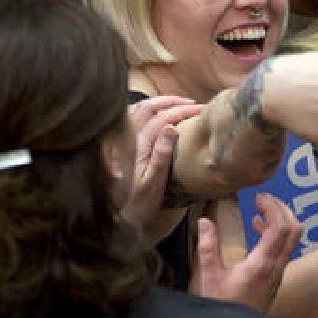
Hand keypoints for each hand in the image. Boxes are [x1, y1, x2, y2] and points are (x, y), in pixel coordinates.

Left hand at [120, 95, 203, 226]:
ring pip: (140, 109)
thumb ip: (161, 154)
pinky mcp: (123, 145)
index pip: (161, 118)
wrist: (118, 216)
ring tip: (179, 103)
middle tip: (192, 103)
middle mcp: (128, 138)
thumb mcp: (154, 182)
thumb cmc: (139, 203)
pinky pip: (134, 117)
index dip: (181, 111)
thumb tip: (171, 127)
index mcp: (137, 145)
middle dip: (172, 102)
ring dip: (160, 103)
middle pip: (149, 107)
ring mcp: (124, 140)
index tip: (199, 110)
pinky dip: (149, 110)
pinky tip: (159, 114)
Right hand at [191, 193, 301, 312]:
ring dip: (280, 220)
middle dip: (282, 209)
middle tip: (265, 199)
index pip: (279, 227)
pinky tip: (257, 229)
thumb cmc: (224, 307)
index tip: (259, 198)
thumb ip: (208, 247)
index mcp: (262, 264)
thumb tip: (204, 222)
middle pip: (294, 229)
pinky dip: (275, 234)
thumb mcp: (211, 276)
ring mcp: (279, 273)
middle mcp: (276, 267)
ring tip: (261, 209)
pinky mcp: (276, 277)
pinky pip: (283, 248)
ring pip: (291, 239)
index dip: (272, 207)